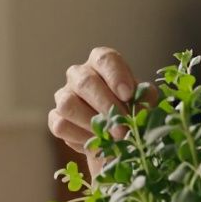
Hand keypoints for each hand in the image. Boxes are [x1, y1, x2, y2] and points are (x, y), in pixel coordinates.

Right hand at [48, 47, 141, 174]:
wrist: (117, 138)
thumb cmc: (132, 110)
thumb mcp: (145, 102)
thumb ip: (145, 99)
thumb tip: (139, 108)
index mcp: (102, 63)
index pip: (105, 59)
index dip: (116, 76)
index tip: (128, 95)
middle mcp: (79, 74)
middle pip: (85, 82)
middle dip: (106, 106)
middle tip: (123, 128)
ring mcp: (64, 95)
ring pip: (68, 104)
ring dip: (91, 123)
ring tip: (111, 137)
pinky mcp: (55, 117)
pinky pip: (61, 124)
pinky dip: (80, 137)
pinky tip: (96, 142)